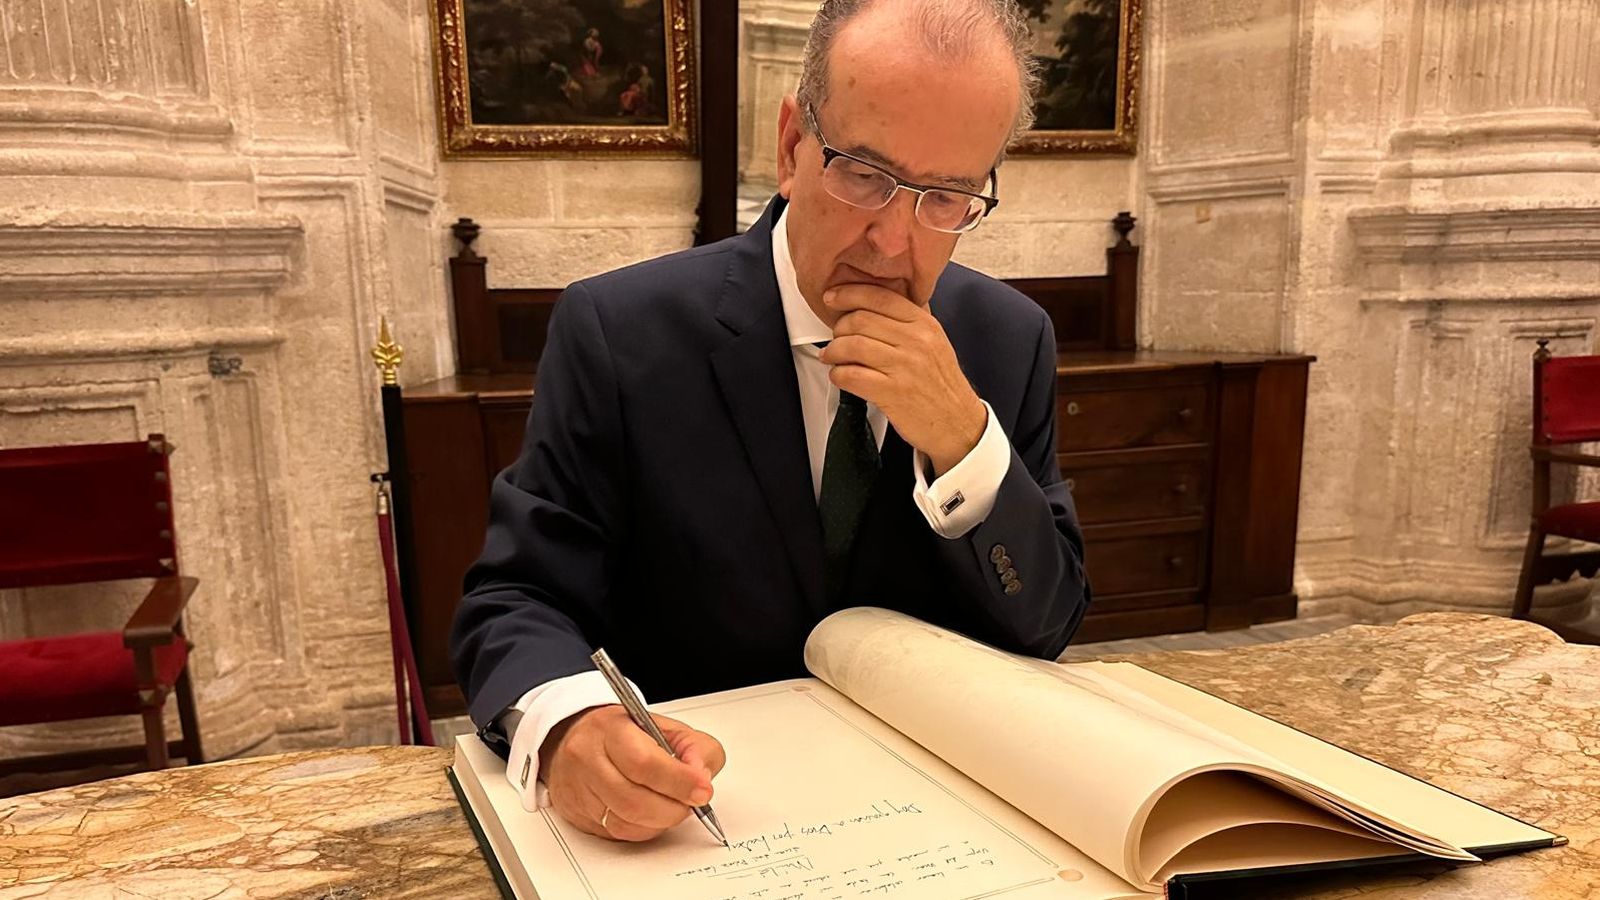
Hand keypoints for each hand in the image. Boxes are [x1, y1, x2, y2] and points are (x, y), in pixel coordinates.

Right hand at [539, 705, 726, 841]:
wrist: (578, 737)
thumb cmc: (624, 732)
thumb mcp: (666, 725)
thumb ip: (694, 747)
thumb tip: (701, 777)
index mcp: (611, 730)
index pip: (644, 762)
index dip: (678, 781)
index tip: (702, 790)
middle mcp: (589, 760)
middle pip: (634, 800)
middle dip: (673, 808)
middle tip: (692, 801)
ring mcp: (580, 791)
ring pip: (626, 822)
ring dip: (661, 821)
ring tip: (674, 805)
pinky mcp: (579, 815)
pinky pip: (618, 834)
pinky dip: (645, 829)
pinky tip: (654, 815)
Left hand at [818, 284, 985, 474]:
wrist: (958, 423)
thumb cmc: (942, 385)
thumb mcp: (935, 343)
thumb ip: (909, 321)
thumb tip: (872, 303)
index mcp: (925, 325)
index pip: (880, 296)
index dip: (848, 293)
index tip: (833, 297)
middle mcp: (916, 342)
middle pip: (860, 319)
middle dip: (838, 327)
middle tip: (835, 336)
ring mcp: (904, 367)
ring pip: (852, 345)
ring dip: (834, 351)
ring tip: (832, 356)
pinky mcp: (892, 392)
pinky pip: (851, 375)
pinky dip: (838, 374)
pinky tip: (840, 376)